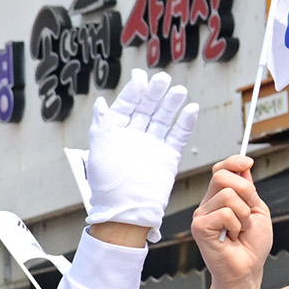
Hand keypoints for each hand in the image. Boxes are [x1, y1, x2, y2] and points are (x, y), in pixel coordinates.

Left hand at [83, 71, 197, 238]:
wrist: (126, 212)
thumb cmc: (108, 187)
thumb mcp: (99, 153)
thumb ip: (101, 126)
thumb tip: (99, 103)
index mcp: (115, 135)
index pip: (125, 107)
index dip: (133, 92)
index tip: (140, 77)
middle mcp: (134, 138)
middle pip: (146, 109)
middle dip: (155, 94)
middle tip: (163, 79)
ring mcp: (152, 146)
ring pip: (163, 119)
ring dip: (171, 104)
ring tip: (178, 91)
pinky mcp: (167, 156)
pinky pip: (178, 136)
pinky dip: (184, 123)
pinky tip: (190, 109)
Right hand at [191, 156, 269, 288]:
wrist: (247, 269)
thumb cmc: (251, 245)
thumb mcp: (257, 210)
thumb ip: (248, 189)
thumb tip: (243, 166)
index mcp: (219, 199)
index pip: (221, 169)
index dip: (234, 162)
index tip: (248, 163)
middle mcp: (207, 205)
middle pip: (222, 175)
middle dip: (245, 191)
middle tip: (248, 213)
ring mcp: (201, 216)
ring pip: (227, 195)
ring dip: (243, 215)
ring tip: (239, 230)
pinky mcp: (199, 227)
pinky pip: (225, 213)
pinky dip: (236, 225)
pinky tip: (231, 237)